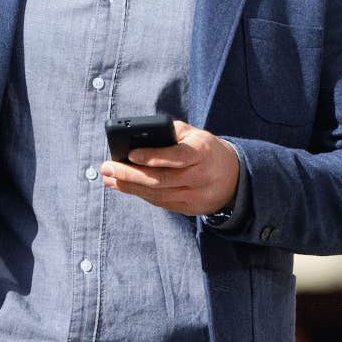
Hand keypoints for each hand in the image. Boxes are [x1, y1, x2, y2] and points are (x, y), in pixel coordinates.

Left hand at [100, 120, 239, 216]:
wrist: (234, 178)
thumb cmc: (205, 150)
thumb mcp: (195, 135)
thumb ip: (169, 132)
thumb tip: (137, 137)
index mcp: (202, 153)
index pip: (177, 156)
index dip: (154, 157)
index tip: (131, 154)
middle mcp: (199, 176)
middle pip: (161, 180)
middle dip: (130, 174)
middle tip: (107, 168)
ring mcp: (195, 196)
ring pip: (157, 194)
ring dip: (129, 186)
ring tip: (109, 178)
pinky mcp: (189, 208)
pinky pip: (160, 202)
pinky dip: (140, 194)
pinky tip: (124, 186)